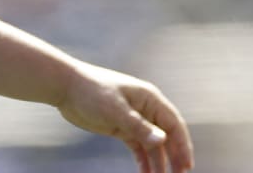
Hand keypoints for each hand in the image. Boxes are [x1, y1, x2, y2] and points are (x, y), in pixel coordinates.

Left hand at [58, 63, 193, 172]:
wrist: (66, 87)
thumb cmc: (91, 92)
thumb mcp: (115, 110)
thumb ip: (138, 126)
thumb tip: (162, 140)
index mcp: (149, 99)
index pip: (174, 124)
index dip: (182, 145)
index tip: (186, 165)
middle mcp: (145, 109)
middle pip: (166, 135)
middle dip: (173, 156)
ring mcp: (134, 119)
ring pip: (152, 144)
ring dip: (158, 161)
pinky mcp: (121, 127)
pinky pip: (138, 146)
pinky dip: (143, 160)